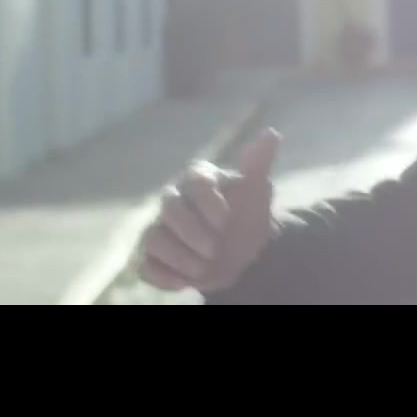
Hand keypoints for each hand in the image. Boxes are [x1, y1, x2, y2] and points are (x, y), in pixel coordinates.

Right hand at [136, 128, 281, 292]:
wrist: (243, 253)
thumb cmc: (247, 215)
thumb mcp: (258, 191)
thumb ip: (259, 164)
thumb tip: (271, 133)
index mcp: (199, 179)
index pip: (195, 182)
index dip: (210, 203)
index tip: (227, 221)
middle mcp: (174, 200)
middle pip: (169, 209)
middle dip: (193, 232)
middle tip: (215, 248)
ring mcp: (160, 228)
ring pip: (153, 239)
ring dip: (181, 258)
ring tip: (205, 268)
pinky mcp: (153, 257)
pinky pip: (145, 266)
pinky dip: (163, 277)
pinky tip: (185, 283)